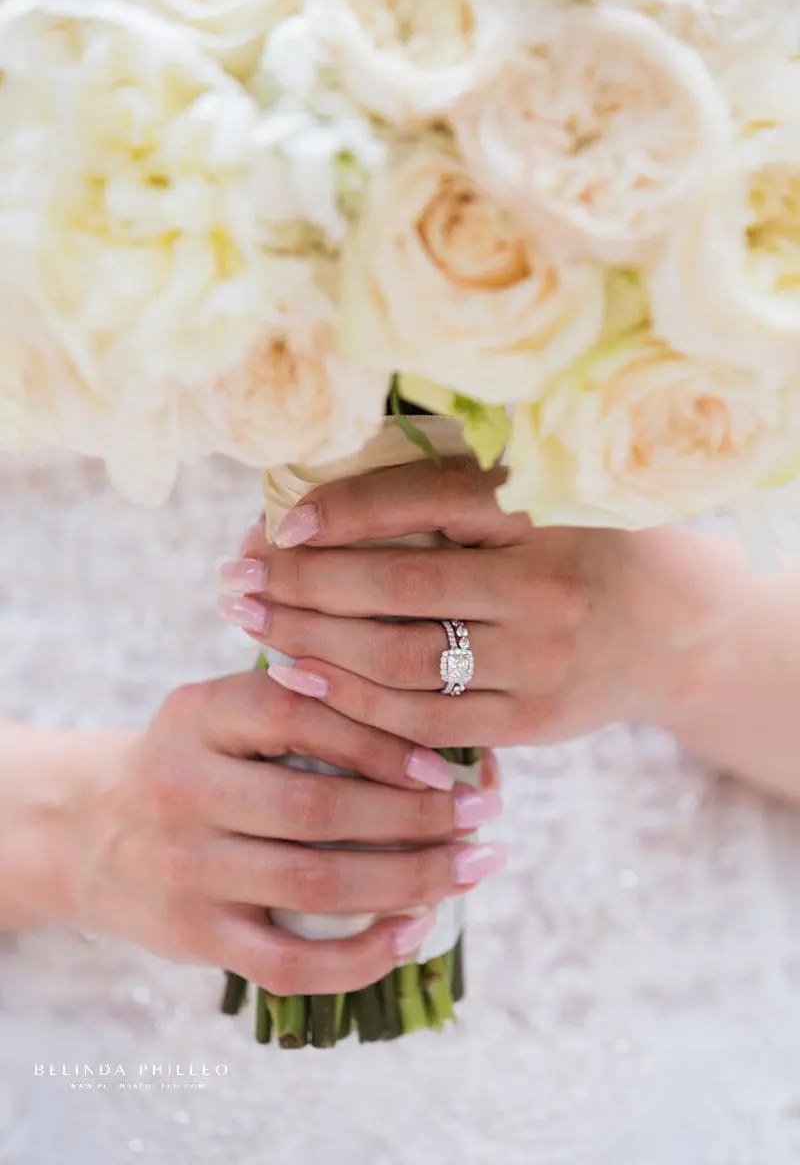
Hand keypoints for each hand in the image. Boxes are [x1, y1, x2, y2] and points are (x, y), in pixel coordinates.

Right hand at [54, 670, 501, 994]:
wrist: (89, 829)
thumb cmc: (192, 760)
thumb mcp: (223, 710)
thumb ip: (303, 704)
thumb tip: (434, 730)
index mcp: (200, 714)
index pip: (300, 716)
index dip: (382, 741)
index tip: (446, 765)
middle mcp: (185, 788)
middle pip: (319, 809)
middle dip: (418, 818)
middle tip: (483, 817)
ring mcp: (187, 868)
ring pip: (315, 885)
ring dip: (409, 880)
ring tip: (469, 868)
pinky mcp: (195, 934)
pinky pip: (288, 963)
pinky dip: (361, 956)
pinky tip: (412, 932)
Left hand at [221, 457, 747, 747]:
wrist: (676, 628)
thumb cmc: (588, 545)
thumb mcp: (541, 496)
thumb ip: (452, 491)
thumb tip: (322, 499)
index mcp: (544, 512)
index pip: (425, 502)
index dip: (342, 510)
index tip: (277, 523)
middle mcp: (544, 587)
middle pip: (398, 590)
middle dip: (303, 586)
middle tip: (236, 579)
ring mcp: (540, 663)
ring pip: (400, 662)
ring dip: (313, 644)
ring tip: (255, 624)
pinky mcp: (533, 721)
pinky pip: (425, 720)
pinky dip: (355, 702)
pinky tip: (302, 678)